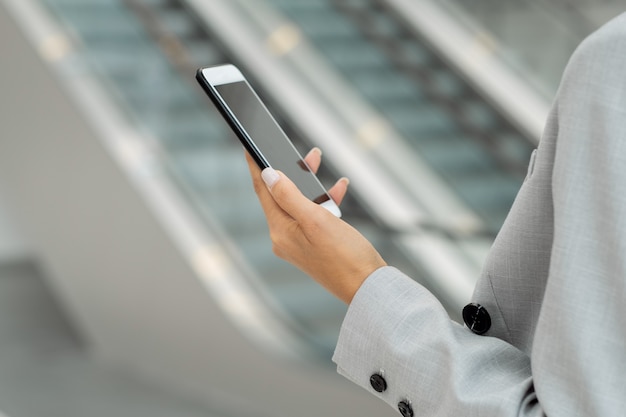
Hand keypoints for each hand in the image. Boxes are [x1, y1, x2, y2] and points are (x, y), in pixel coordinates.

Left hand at [246, 148, 386, 303]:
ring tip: (318, 160)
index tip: (250, 146)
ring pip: (300, 202)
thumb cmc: (345, 256)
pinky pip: (314, 215)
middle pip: (281, 195)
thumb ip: (289, 196)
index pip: (263, 191)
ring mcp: (299, 242)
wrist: (369, 286)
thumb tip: (268, 175)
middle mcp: (285, 237)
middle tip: (303, 152)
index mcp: (280, 231)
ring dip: (311, 183)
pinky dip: (325, 200)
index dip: (256, 167)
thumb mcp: (316, 220)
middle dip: (292, 171)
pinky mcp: (315, 244)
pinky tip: (339, 188)